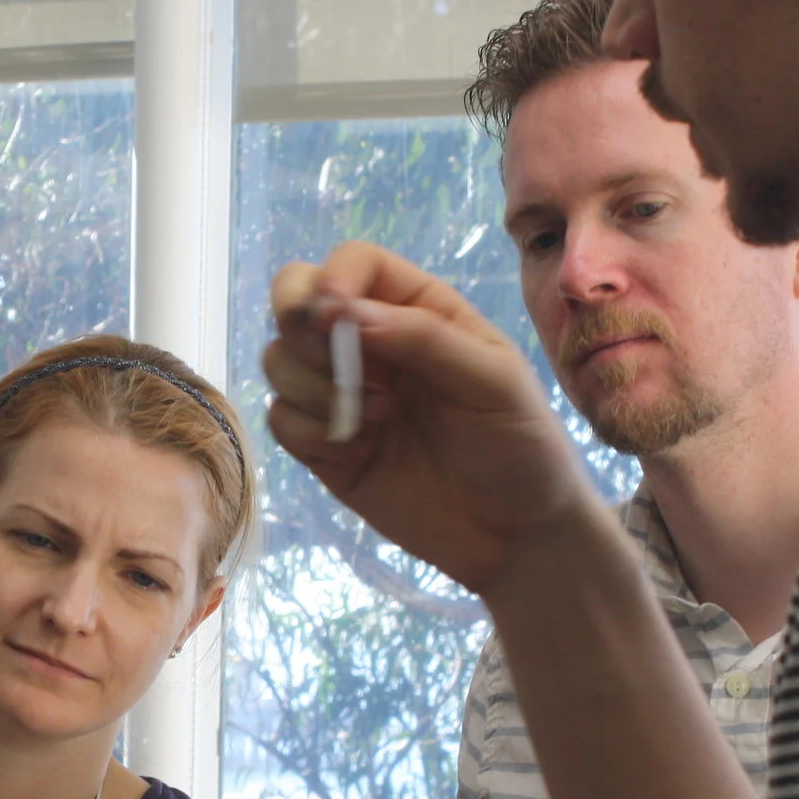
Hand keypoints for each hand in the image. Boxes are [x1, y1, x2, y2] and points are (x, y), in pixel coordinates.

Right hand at [264, 242, 599, 598]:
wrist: (514, 535)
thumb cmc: (520, 446)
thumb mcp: (494, 381)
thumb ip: (425, 338)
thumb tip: (345, 314)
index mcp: (418, 310)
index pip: (356, 263)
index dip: (333, 278)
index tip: (334, 316)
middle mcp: (371, 343)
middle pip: (296, 299)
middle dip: (298, 324)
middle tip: (331, 360)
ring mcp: (342, 394)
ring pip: (278, 359)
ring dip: (313, 387)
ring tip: (376, 421)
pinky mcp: (323, 446)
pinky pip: (280, 418)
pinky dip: (308, 433)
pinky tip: (359, 454)